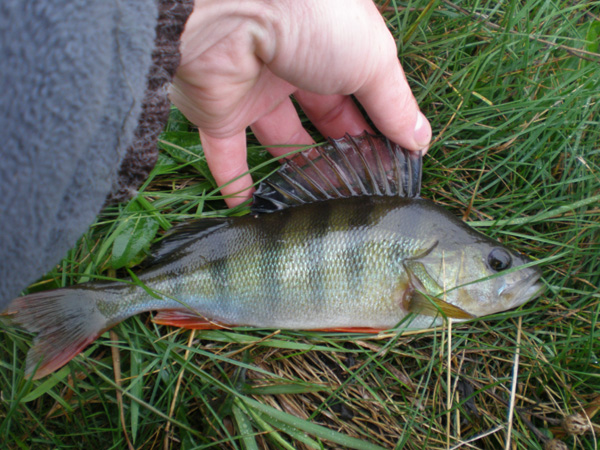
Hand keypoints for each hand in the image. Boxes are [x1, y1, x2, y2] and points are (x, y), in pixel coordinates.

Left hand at [170, 0, 431, 206]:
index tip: (393, 166)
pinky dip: (236, 181)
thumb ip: (394, 105)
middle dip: (341, 154)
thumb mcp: (372, 61)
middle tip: (359, 192)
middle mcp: (293, 66)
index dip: (377, 129)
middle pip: (321, 120)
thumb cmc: (314, 20)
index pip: (360, 95)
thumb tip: (420, 140)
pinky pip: (225, 153)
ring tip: (318, 208)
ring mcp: (253, 89)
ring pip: (278, 139)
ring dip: (297, 171)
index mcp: (332, 46)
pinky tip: (254, 208)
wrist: (231, 9)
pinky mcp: (217, 111)